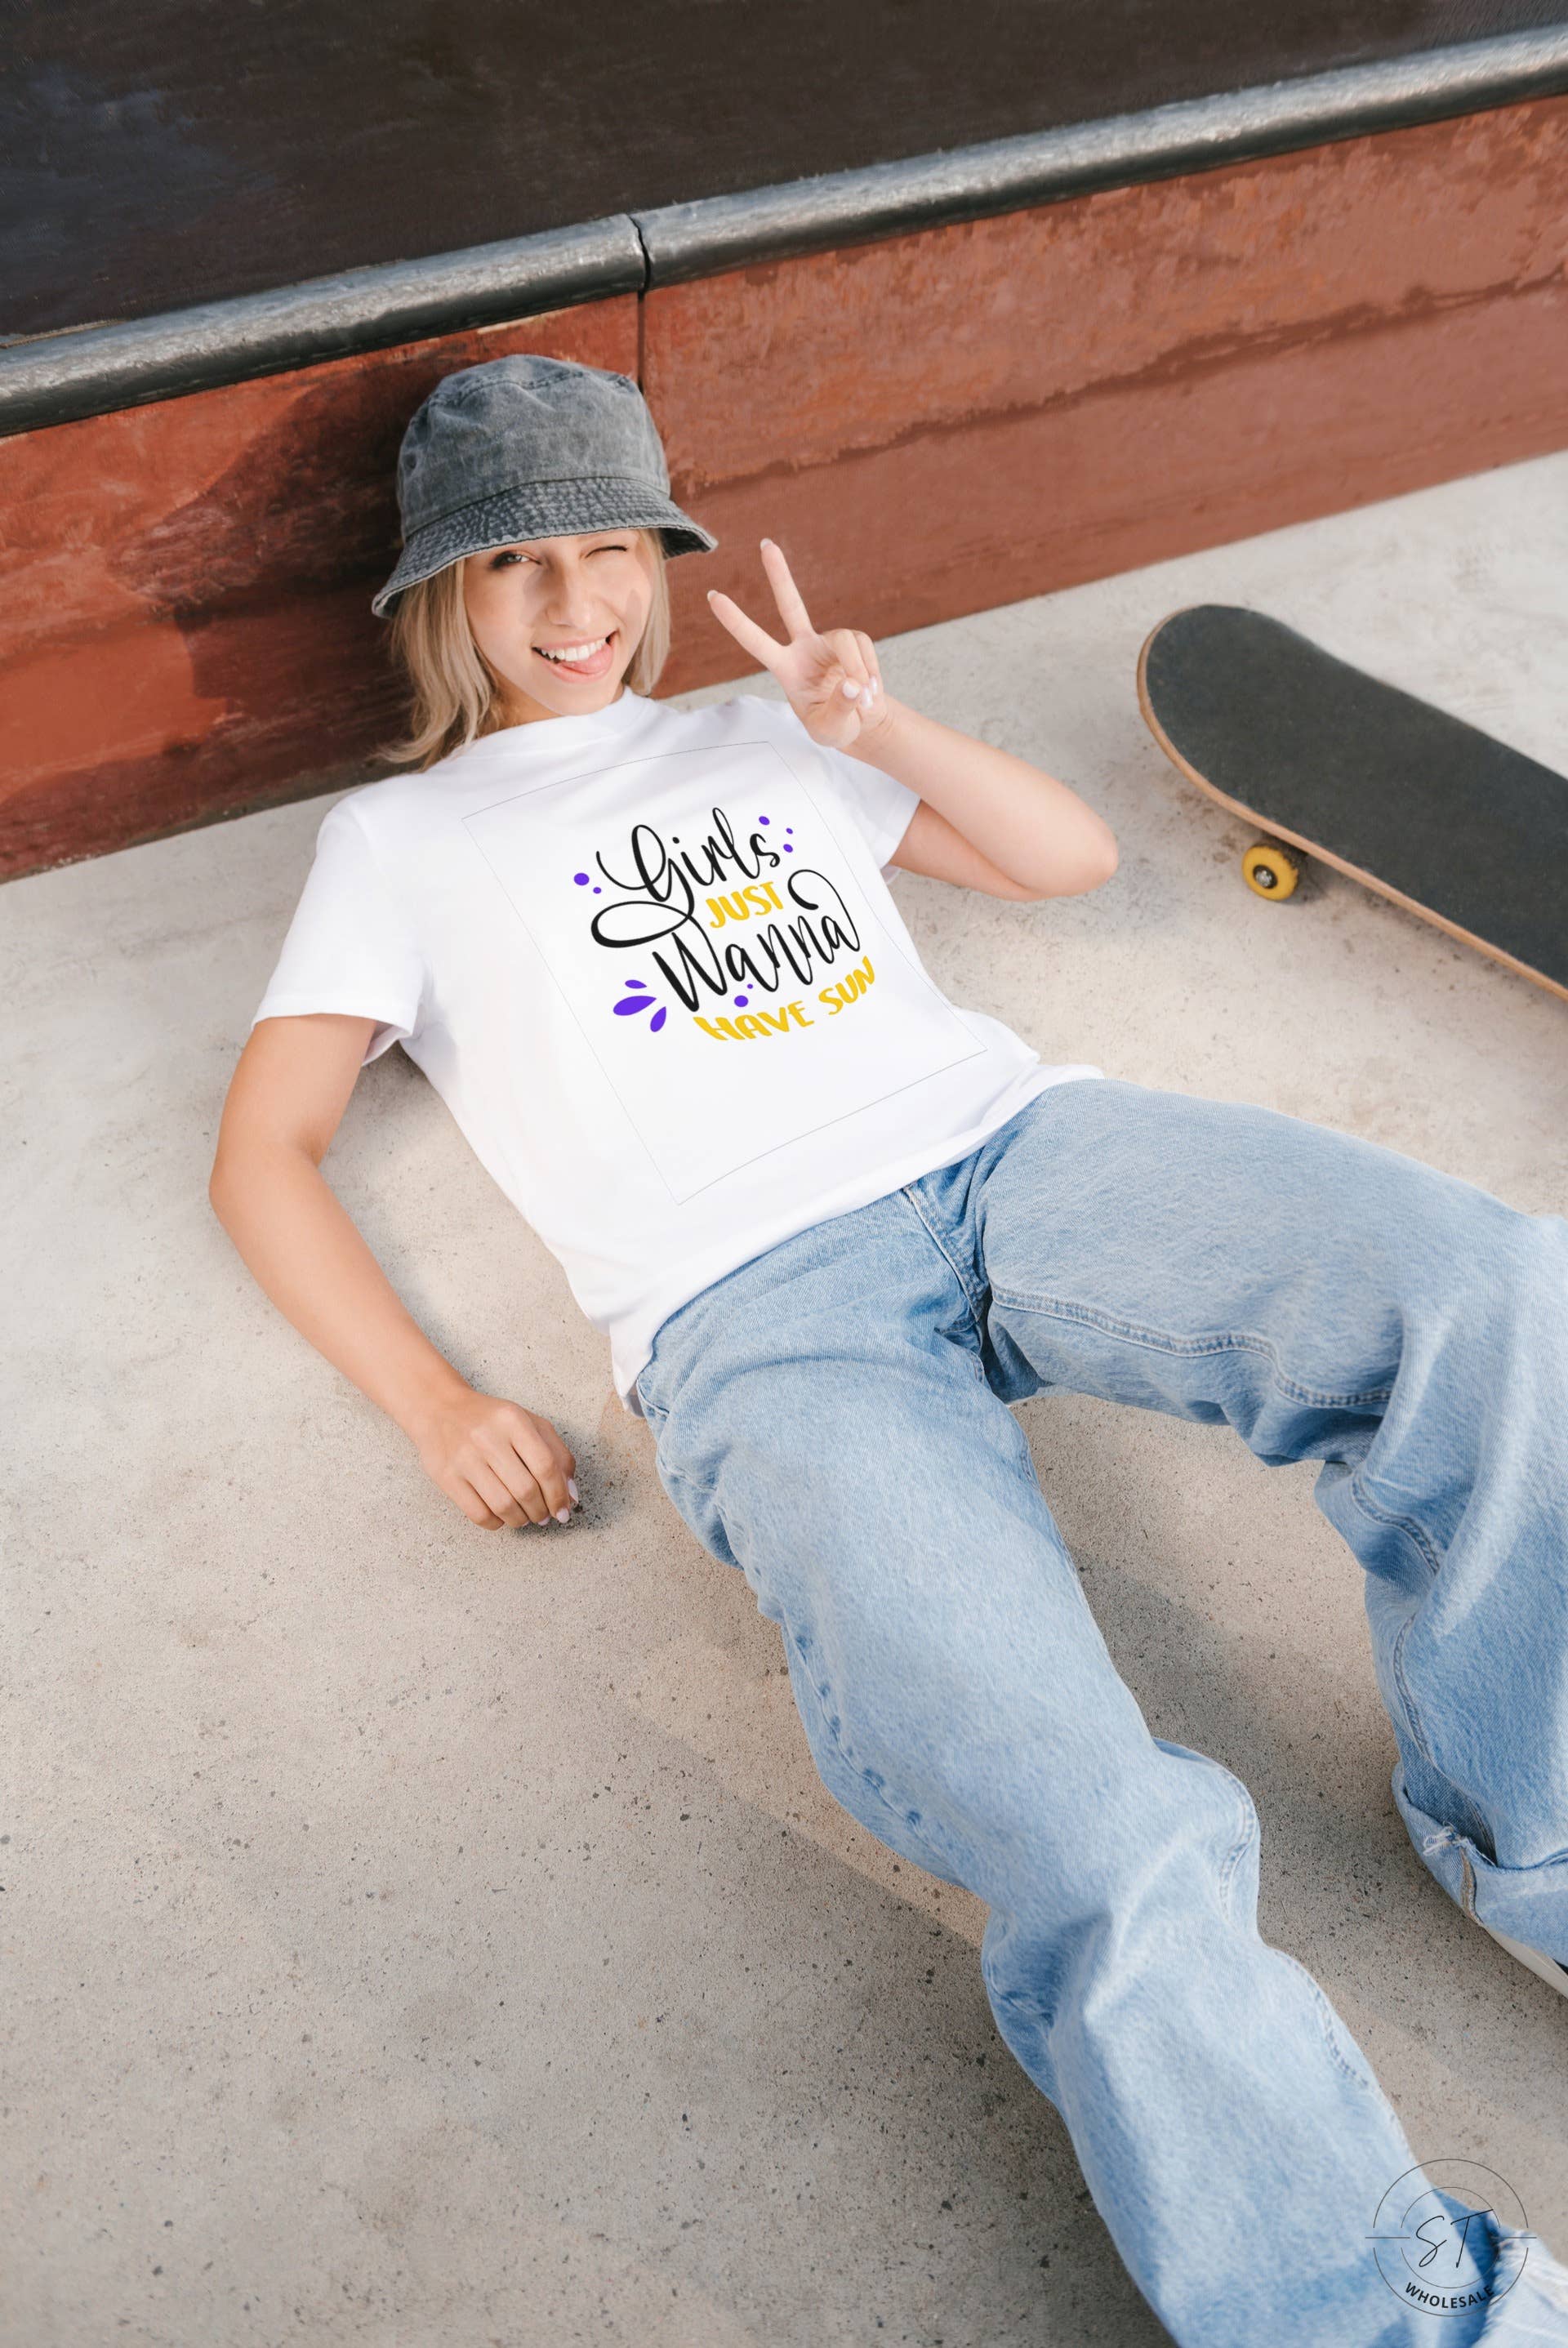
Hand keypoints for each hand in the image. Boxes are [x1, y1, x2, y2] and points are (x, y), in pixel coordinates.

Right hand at [410, 1385, 578, 1531]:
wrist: (439, 1409)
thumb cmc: (491, 1421)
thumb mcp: (528, 1423)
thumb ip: (557, 1453)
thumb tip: (570, 1496)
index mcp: (513, 1420)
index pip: (546, 1465)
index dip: (559, 1494)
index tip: (563, 1511)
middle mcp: (488, 1437)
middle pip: (525, 1489)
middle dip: (541, 1511)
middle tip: (543, 1516)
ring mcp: (464, 1458)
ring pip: (503, 1506)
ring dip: (520, 1520)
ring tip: (524, 1517)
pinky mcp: (446, 1477)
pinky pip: (478, 1514)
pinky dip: (496, 1523)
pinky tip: (501, 1516)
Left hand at [707, 538, 888, 751]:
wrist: (861, 723)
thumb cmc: (835, 728)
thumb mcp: (831, 731)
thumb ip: (839, 709)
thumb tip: (852, 683)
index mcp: (785, 669)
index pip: (756, 642)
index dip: (735, 621)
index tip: (712, 596)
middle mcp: (803, 648)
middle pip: (791, 605)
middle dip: (779, 575)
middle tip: (765, 544)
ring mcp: (829, 643)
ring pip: (846, 640)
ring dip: (859, 670)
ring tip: (864, 700)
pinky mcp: (852, 643)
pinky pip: (864, 648)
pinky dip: (871, 671)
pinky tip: (870, 692)